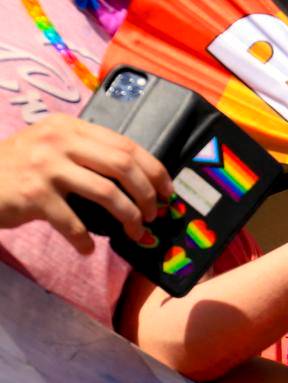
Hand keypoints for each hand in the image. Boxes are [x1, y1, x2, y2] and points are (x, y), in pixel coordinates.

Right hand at [0, 115, 171, 252]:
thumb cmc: (19, 170)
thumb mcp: (52, 149)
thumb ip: (87, 154)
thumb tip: (138, 181)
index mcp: (69, 127)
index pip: (125, 145)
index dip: (154, 170)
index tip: (167, 192)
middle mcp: (58, 141)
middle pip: (122, 166)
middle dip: (147, 195)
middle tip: (153, 215)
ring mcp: (45, 167)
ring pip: (106, 193)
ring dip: (128, 218)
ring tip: (135, 233)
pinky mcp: (33, 195)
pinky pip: (73, 223)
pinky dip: (85, 241)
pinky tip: (87, 249)